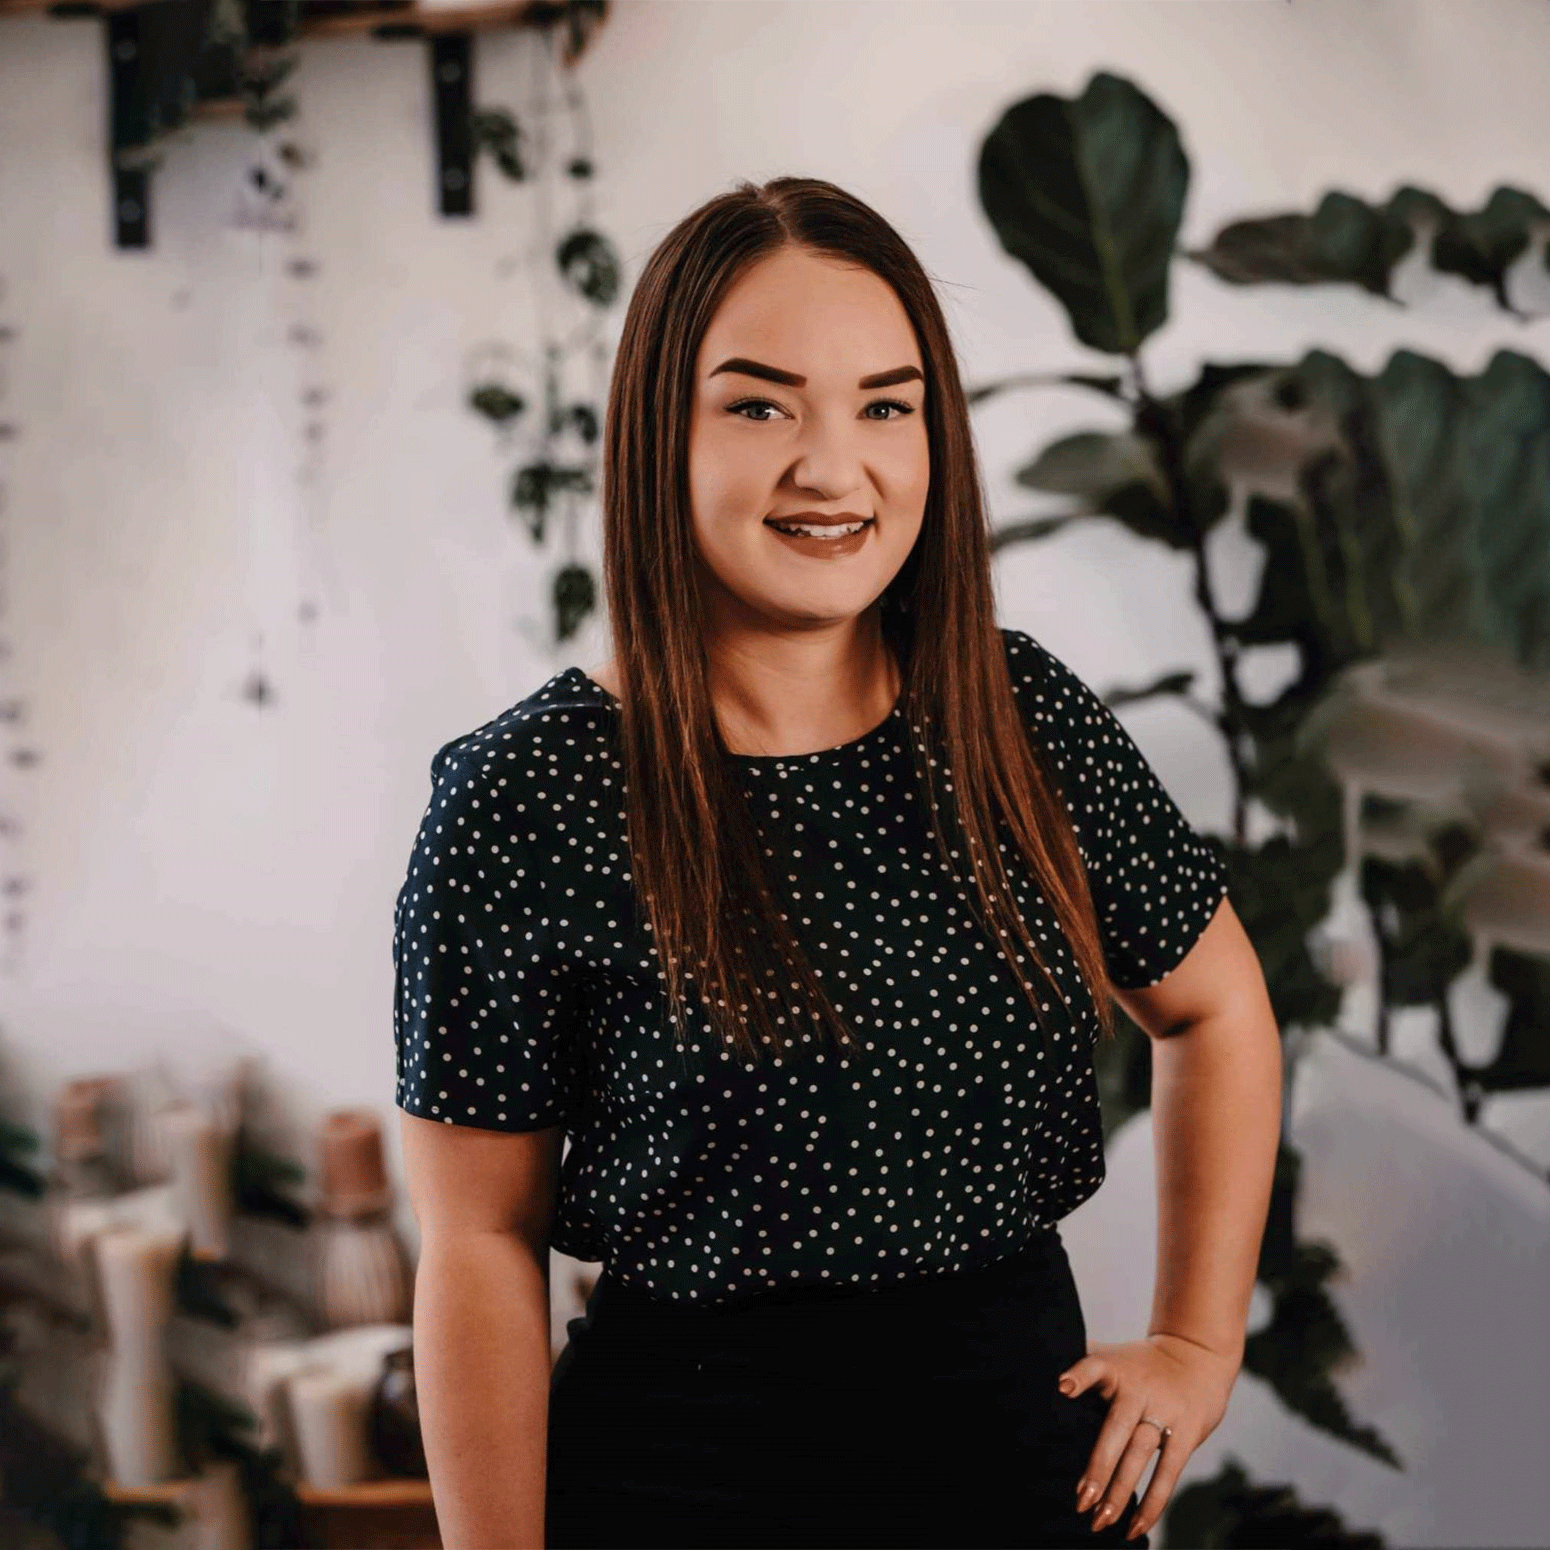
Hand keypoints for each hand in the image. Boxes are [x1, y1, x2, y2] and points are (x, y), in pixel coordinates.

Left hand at [1057, 1331, 1238, 1540]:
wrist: (1196, 1357)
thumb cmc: (1138, 1365)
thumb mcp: (1111, 1357)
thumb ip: (1079, 1364)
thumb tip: (1034, 1366)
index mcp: (1115, 1368)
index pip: (1095, 1366)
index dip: (1080, 1376)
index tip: (1062, 1388)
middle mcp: (1138, 1390)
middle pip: (1116, 1429)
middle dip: (1098, 1466)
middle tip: (1080, 1500)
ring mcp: (1164, 1412)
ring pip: (1139, 1455)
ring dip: (1120, 1491)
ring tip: (1100, 1521)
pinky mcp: (1186, 1434)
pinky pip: (1168, 1473)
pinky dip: (1152, 1503)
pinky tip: (1134, 1528)